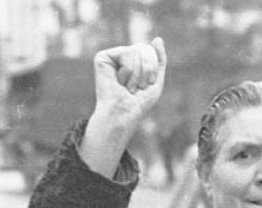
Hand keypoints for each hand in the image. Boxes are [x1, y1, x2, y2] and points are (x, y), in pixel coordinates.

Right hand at [80, 38, 166, 177]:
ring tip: (127, 86)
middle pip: (144, 48)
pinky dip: (128, 70)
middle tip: (135, 87)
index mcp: (133, 62)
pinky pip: (127, 52)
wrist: (124, 114)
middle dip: (146, 70)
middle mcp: (121, 57)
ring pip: (136, 51)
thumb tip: (158, 39)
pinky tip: (119, 81)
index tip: (144, 85)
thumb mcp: (156, 80)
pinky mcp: (102, 58)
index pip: (150, 50)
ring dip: (137, 74)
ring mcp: (111, 57)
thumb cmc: (138, 103)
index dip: (152, 68)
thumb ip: (159, 59)